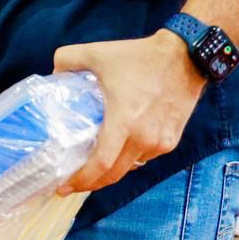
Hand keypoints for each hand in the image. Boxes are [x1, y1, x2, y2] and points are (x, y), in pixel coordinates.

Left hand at [54, 31, 206, 194]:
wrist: (185, 57)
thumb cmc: (140, 57)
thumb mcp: (96, 52)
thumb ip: (67, 59)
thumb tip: (53, 72)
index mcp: (124, 122)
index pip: (101, 164)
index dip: (82, 179)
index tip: (64, 187)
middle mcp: (144, 139)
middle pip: (114, 174)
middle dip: (91, 184)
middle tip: (71, 185)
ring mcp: (160, 142)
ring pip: (130, 167)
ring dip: (110, 172)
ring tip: (91, 170)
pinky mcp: (171, 140)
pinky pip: (144, 158)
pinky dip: (128, 160)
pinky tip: (116, 154)